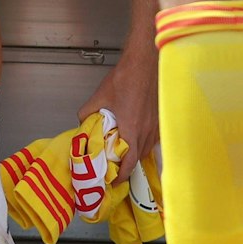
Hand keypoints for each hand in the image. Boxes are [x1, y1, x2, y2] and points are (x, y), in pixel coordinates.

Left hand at [77, 50, 158, 166]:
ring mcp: (156, 125)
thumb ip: (88, 112)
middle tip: (116, 170)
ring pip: (147, 149)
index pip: (129, 161)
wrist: (144, 63)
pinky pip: (153, 138)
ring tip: (124, 156)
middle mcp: (146, 131)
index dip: (121, 175)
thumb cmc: (125, 78)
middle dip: (127, 167)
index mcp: (131, 128)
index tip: (113, 180)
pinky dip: (144, 143)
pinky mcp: (160, 119)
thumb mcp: (100, 96)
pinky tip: (136, 138)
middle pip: (139, 158)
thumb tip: (82, 122)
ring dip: (136, 155)